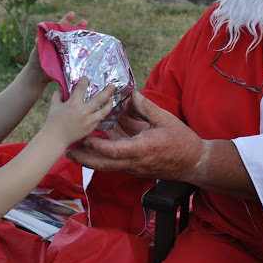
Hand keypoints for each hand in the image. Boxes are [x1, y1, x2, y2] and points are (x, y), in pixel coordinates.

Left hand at [26, 11, 87, 84]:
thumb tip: (37, 39)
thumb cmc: (36, 61)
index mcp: (54, 38)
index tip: (73, 14)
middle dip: (79, 26)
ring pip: (77, 42)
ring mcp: (67, 51)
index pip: (60, 26)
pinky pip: (79, 54)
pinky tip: (92, 49)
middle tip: (86, 23)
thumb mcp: (37, 51)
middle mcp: (62, 43)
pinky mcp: (71, 60)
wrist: (39, 76)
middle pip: (72, 32)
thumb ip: (38, 45)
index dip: (67, 20)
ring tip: (93, 34)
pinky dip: (85, 51)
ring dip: (85, 37)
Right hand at [41, 77, 114, 146]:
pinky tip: (103, 110)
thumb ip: (58, 95)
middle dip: (107, 91)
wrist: (55, 139)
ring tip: (111, 98)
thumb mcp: (53, 106)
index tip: (86, 78)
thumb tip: (62, 90)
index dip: (84, 81)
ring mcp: (88, 120)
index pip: (82, 88)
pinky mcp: (90, 128)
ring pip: (104, 111)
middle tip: (112, 85)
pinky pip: (99, 119)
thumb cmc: (53, 122)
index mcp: (73, 103)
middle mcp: (83, 111)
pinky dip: (102, 113)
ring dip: (109, 103)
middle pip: (99, 99)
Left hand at [66, 92, 203, 180]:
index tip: (86, 139)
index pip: (115, 151)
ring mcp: (135, 167)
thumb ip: (147, 107)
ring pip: (108, 166)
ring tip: (75, 152)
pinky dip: (103, 158)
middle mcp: (135, 162)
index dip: (99, 146)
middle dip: (85, 160)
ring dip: (91, 160)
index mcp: (142, 149)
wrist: (193, 162)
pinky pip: (116, 164)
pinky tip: (94, 151)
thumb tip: (132, 94)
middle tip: (69, 153)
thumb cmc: (181, 141)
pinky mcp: (136, 168)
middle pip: (105, 165)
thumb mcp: (165, 119)